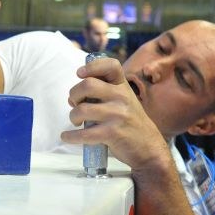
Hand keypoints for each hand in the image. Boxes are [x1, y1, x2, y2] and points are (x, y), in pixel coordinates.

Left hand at [60, 57, 168, 171]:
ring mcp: (118, 115)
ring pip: (82, 109)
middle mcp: (122, 97)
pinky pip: (84, 133)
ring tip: (76, 122)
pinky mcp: (113, 133)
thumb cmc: (129, 123)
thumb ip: (101, 95)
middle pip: (88, 85)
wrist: (148, 149)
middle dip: (74, 95)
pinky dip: (70, 136)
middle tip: (75, 104)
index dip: (92, 66)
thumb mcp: (122, 102)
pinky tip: (67, 136)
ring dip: (72, 116)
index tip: (79, 73)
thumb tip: (72, 98)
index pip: (111, 66)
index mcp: (124, 87)